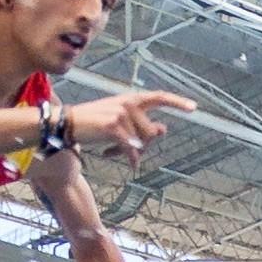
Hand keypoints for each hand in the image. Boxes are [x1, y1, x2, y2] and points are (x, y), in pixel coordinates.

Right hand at [66, 86, 196, 161]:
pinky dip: (131, 159)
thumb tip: (164, 129)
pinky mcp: (114, 127)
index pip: (158, 97)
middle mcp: (128, 104)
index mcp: (131, 100)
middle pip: (152, 132)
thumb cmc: (94, 124)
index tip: (194, 108)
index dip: (177, 102)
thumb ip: (142, 124)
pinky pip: (132, 149)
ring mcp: (121, 114)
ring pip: (142, 143)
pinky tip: (127, 164)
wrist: (67, 124)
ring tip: (112, 151)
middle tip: (125, 150)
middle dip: (143, 145)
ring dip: (130, 152)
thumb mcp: (120, 122)